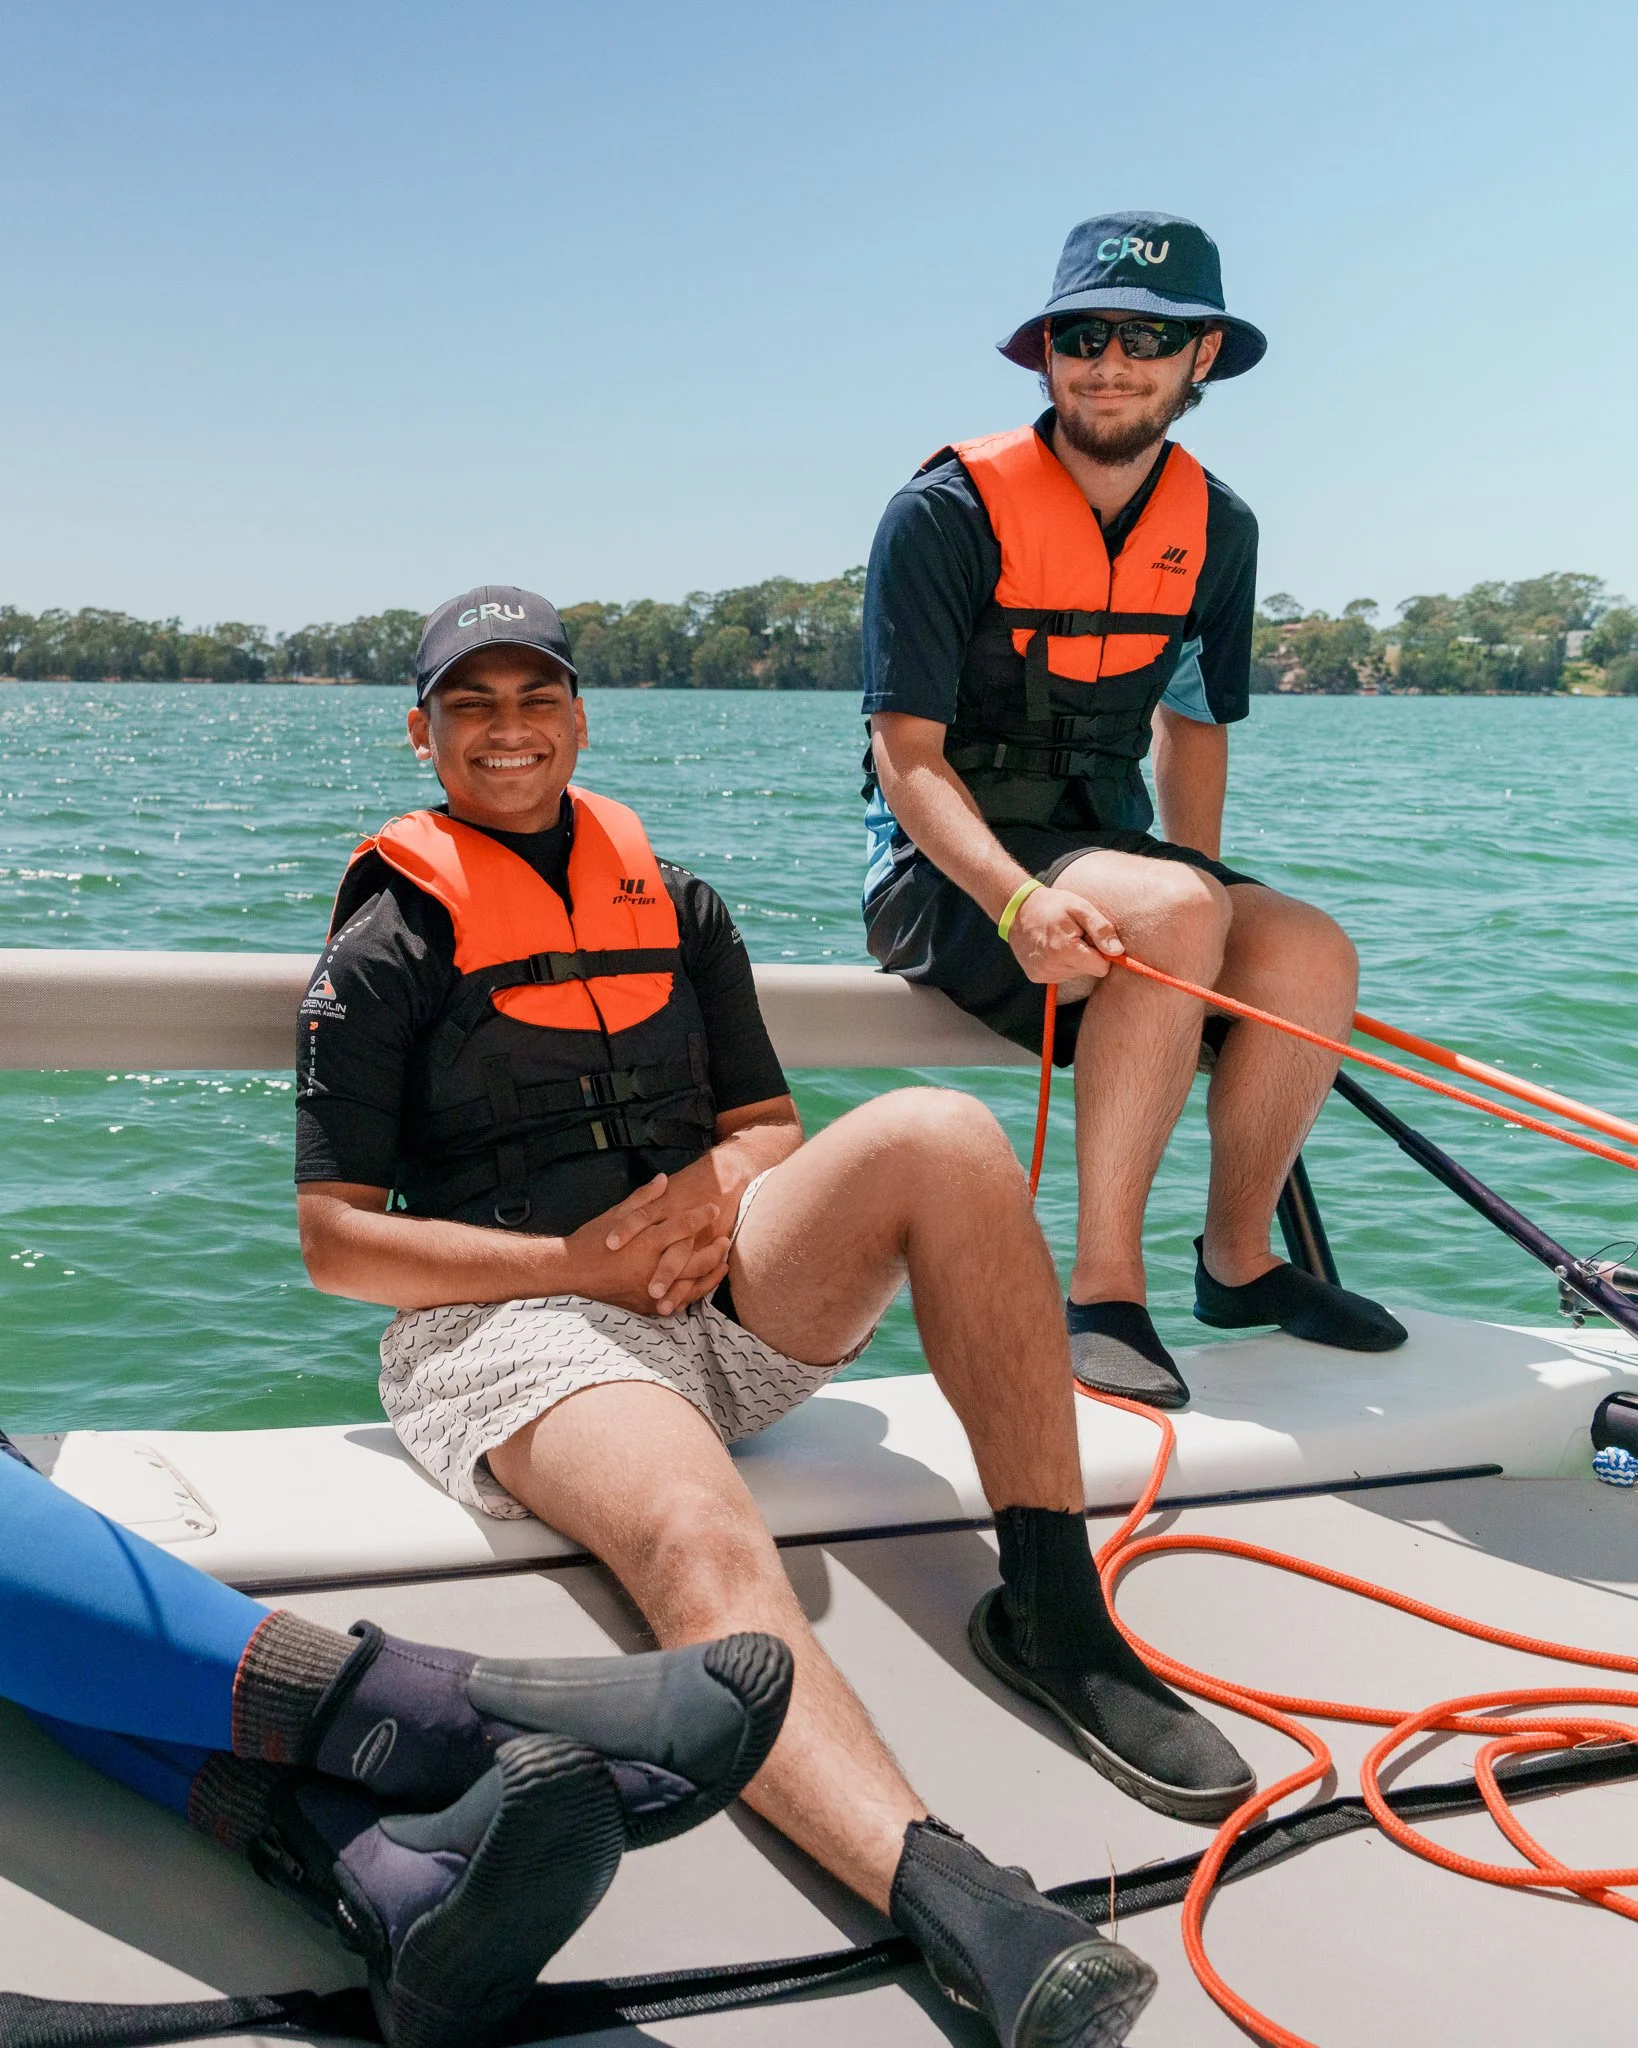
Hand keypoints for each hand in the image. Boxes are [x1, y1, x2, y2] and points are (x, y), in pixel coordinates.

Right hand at [565, 1176, 730, 1316]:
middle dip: (714, 1250)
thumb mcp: (616, 1214)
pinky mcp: (645, 1305)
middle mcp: (650, 1267)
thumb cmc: (591, 1239)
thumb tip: (664, 1179)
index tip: (714, 1208)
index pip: (682, 1226)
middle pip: (695, 1260)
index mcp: (645, 1241)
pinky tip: (703, 1286)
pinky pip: (676, 1302)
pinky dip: (692, 1294)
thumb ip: (644, 1198)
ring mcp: (649, 1290)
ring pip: (691, 1285)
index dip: (701, 1216)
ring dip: (711, 1275)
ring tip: (723, 1264)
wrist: (569, 1271)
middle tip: (725, 1239)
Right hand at [1006, 883, 1123, 983]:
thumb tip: (1118, 952)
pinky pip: (1062, 975)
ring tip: (1061, 940)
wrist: (1018, 909)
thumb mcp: (1081, 908)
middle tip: (1074, 935)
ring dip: (1074, 959)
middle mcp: (1051, 967)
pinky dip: (1062, 963)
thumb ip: (1101, 929)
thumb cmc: (1053, 905)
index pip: (1101, 968)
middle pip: (1088, 971)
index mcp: (1064, 950)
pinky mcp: (1036, 976)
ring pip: (1076, 974)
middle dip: (1087, 955)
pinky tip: (1052, 948)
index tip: (1090, 937)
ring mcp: (1042, 973)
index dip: (1101, 952)